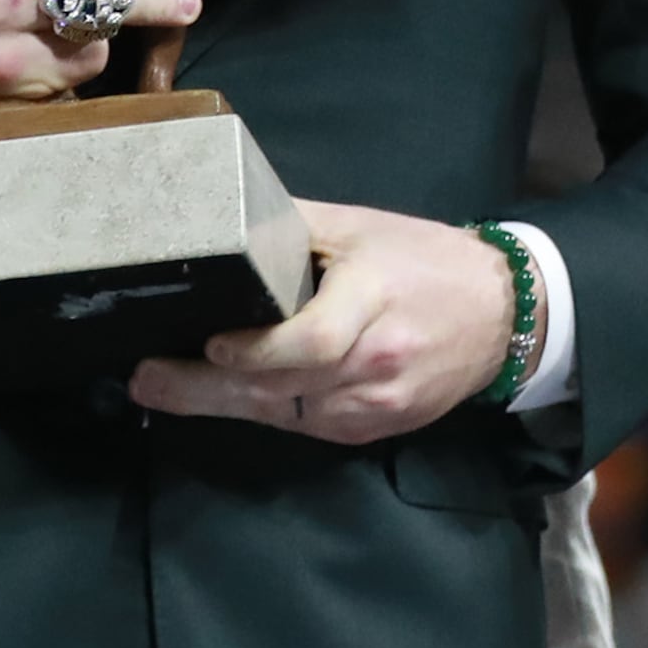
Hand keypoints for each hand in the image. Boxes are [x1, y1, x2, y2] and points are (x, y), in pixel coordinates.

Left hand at [129, 201, 520, 441]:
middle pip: (282, 387)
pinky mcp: (374, 429)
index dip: (257, 352)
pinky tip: (230, 392)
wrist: (502, 314)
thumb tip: (220, 217)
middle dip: (205, 388)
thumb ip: (292, 228)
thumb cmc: (425, 260)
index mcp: (373, 300)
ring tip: (165, 385)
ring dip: (227, 401)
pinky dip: (266, 408)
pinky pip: (306, 423)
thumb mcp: (361, 227)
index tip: (208, 341)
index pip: (312, 340)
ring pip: (286, 413)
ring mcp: (376, 404)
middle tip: (145, 380)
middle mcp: (375, 362)